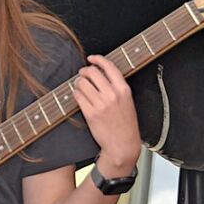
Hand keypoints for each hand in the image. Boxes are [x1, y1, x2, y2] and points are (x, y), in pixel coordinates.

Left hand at [72, 54, 140, 173]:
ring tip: (80, 87)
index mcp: (124, 90)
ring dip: (78, 83)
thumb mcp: (127, 101)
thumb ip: (116, 86)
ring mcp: (100, 104)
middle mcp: (112, 95)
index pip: (109, 66)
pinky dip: (76, 94)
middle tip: (83, 75)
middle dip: (84, 71)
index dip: (97, 59)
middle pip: (92, 72)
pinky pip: (77, 96)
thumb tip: (101, 72)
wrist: (122, 144)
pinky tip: (79, 96)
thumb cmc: (125, 124)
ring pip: (82, 83)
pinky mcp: (90, 113)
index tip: (91, 58)